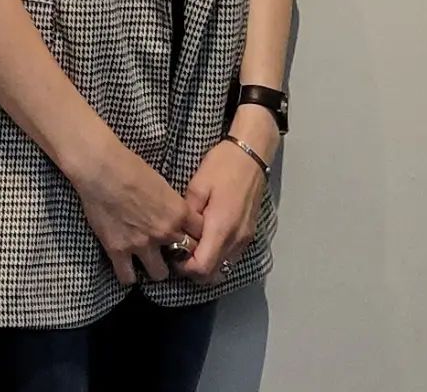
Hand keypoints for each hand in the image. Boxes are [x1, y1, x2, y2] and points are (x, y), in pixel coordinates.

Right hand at [69, 139, 203, 285]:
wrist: (103, 170)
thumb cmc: (133, 168)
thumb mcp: (163, 185)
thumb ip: (173, 206)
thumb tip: (176, 216)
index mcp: (178, 212)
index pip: (200, 234)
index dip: (195, 235)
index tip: (190, 236)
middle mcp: (164, 232)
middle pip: (184, 256)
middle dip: (180, 254)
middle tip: (172, 251)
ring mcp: (141, 245)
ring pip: (159, 274)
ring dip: (157, 268)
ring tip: (151, 262)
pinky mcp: (118, 251)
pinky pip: (128, 278)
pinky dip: (129, 276)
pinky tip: (129, 268)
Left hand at [179, 125, 270, 282]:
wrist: (252, 152)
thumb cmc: (223, 165)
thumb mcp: (197, 186)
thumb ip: (187, 216)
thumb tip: (179, 236)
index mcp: (221, 227)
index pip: (202, 268)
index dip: (184, 268)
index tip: (173, 253)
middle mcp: (236, 238)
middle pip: (213, 274)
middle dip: (194, 270)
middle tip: (181, 251)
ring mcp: (245, 237)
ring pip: (223, 267)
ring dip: (207, 264)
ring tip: (194, 244)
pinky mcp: (250, 232)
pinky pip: (231, 255)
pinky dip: (218, 256)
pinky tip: (209, 238)